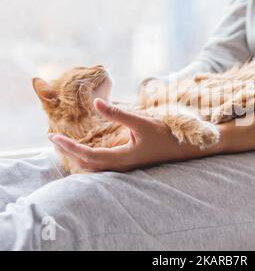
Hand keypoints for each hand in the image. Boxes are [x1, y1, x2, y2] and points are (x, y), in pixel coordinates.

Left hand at [48, 99, 223, 171]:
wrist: (184, 148)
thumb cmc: (165, 135)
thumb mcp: (142, 122)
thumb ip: (119, 114)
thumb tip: (96, 103)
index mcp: (122, 158)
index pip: (87, 156)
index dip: (69, 147)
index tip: (54, 137)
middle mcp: (120, 166)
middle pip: (86, 165)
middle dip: (68, 153)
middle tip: (54, 139)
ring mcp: (124, 166)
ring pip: (94, 167)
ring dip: (77, 156)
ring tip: (65, 144)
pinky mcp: (127, 163)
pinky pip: (102, 164)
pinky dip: (89, 157)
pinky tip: (86, 148)